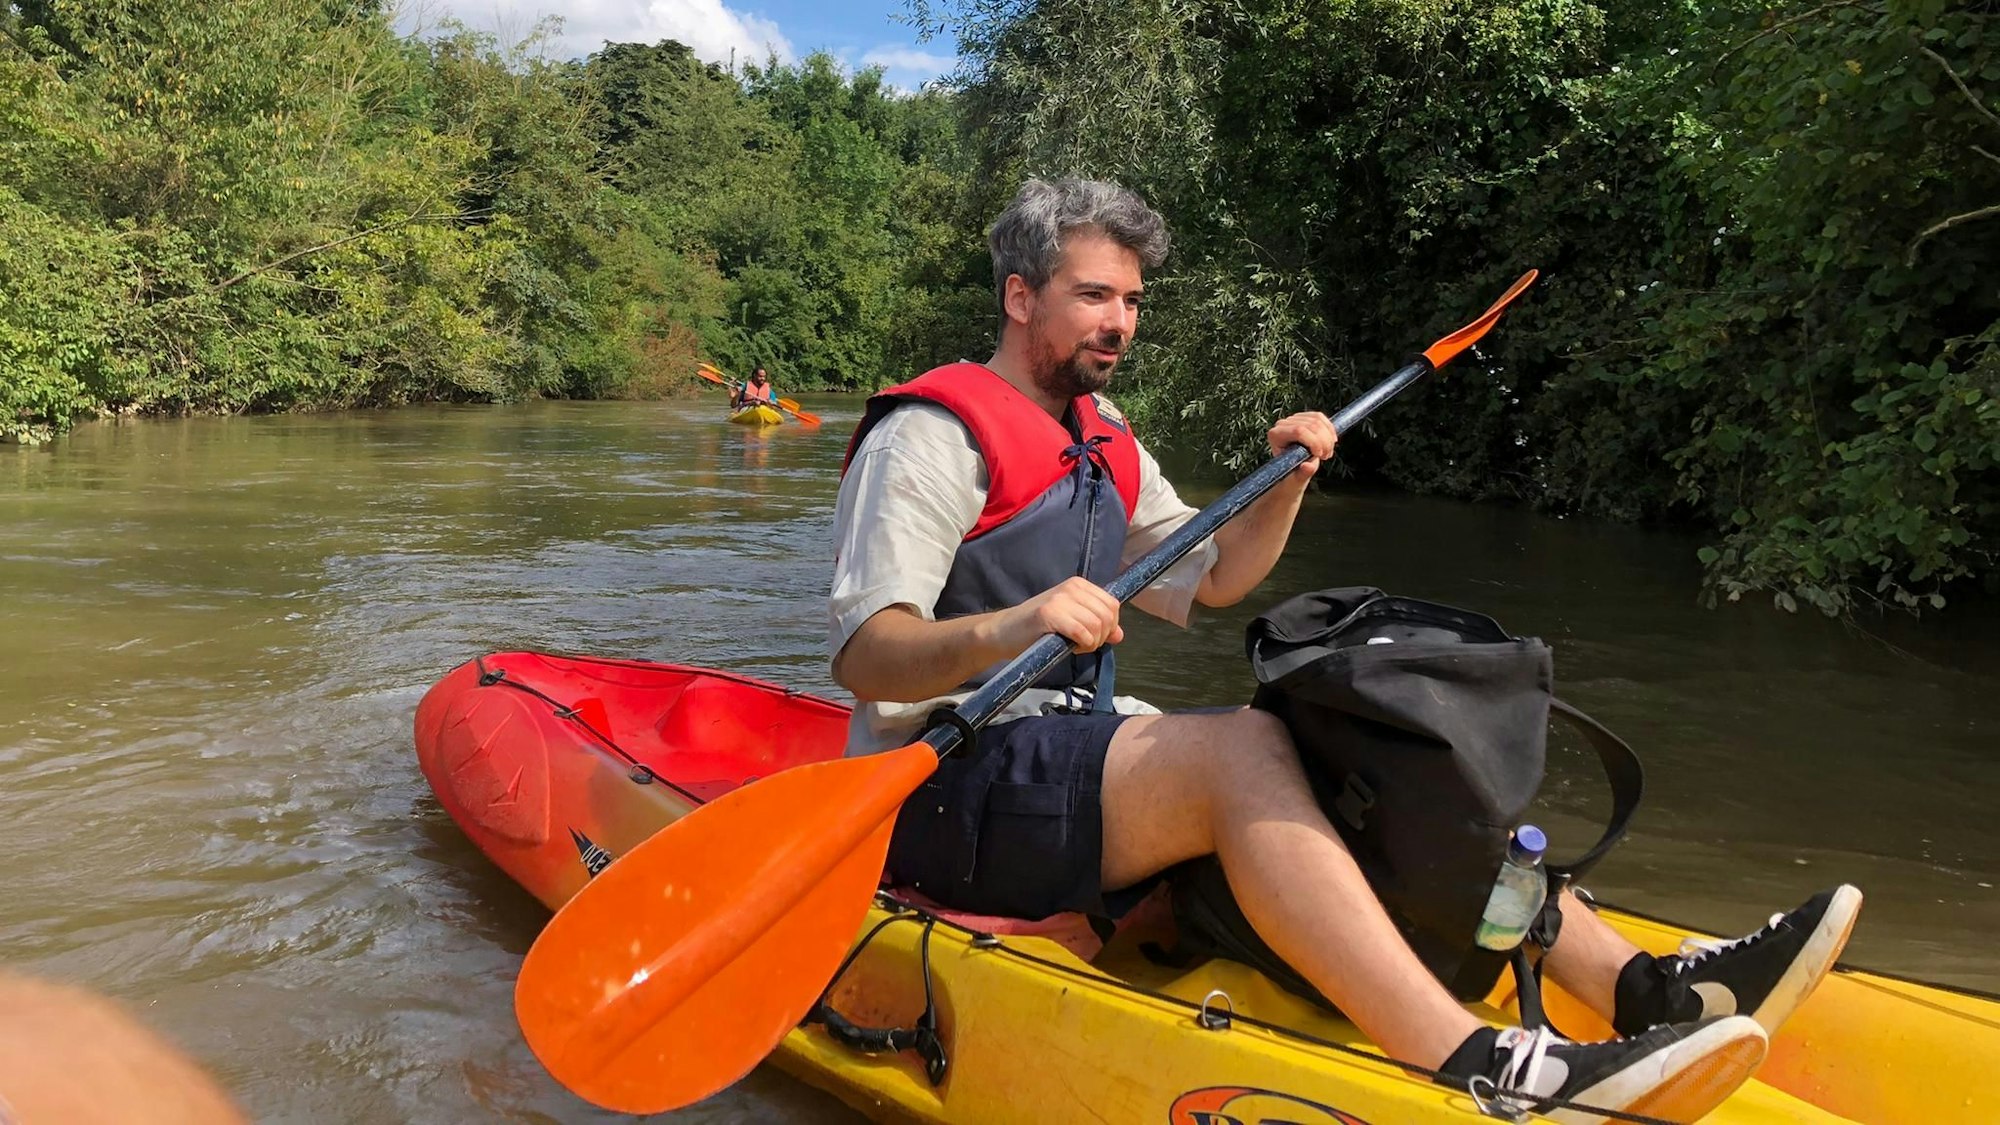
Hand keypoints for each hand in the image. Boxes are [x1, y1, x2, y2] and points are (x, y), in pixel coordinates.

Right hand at [1000, 576, 1123, 653]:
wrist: (1004, 631)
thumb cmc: (1037, 628)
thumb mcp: (1071, 621)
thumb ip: (1096, 625)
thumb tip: (1119, 635)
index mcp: (1079, 584)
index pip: (1112, 604)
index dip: (1110, 626)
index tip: (1094, 636)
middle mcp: (1072, 587)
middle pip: (1107, 615)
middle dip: (1101, 637)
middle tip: (1084, 644)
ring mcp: (1060, 599)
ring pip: (1097, 625)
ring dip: (1091, 643)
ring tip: (1075, 645)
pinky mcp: (1049, 614)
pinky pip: (1082, 633)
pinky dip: (1082, 645)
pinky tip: (1070, 647)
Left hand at [1267, 412, 1337, 478]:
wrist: (1291, 472)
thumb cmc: (1291, 475)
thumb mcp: (1297, 478)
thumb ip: (1303, 473)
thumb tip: (1308, 466)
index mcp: (1276, 436)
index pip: (1298, 431)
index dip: (1314, 441)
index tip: (1320, 455)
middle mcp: (1282, 424)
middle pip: (1311, 425)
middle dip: (1324, 441)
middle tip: (1326, 456)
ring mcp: (1292, 419)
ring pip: (1318, 420)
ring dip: (1328, 438)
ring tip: (1327, 452)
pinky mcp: (1303, 417)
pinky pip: (1320, 417)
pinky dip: (1329, 430)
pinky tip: (1331, 441)